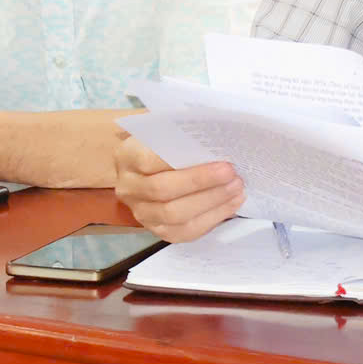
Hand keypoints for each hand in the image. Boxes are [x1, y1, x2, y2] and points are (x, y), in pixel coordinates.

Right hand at [113, 135, 242, 240]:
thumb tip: (216, 137)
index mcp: (126, 157)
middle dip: (202, 182)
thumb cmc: (162, 145)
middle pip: (163, 190)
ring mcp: (141, 213)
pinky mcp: (158, 231)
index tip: (219, 156)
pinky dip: (212, 218)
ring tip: (236, 188)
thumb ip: (182, 134)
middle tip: (232, 173)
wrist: (146, 170)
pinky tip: (231, 204)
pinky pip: (185, 232)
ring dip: (211, 202)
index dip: (182, 159)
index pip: (150, 160)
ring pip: (175, 215)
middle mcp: (128, 188)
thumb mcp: (164, 132)